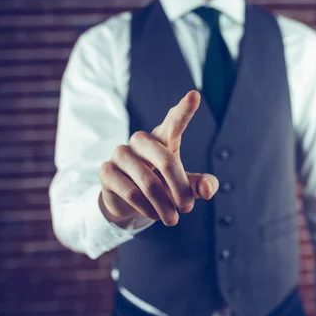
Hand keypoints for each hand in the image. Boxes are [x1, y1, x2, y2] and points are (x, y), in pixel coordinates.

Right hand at [98, 90, 218, 225]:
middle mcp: (140, 140)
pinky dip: (147, 208)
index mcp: (163, 137)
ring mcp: (121, 154)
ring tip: (172, 219)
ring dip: (164, 206)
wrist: (128, 201)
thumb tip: (208, 190)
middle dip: (180, 189)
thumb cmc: (162, 184)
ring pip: (149, 182)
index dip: (184, 109)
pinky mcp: (106, 171)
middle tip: (188, 209)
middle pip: (166, 161)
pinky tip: (153, 215)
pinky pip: (131, 193)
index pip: (174, 121)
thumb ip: (201, 185)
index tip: (195, 95)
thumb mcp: (185, 186)